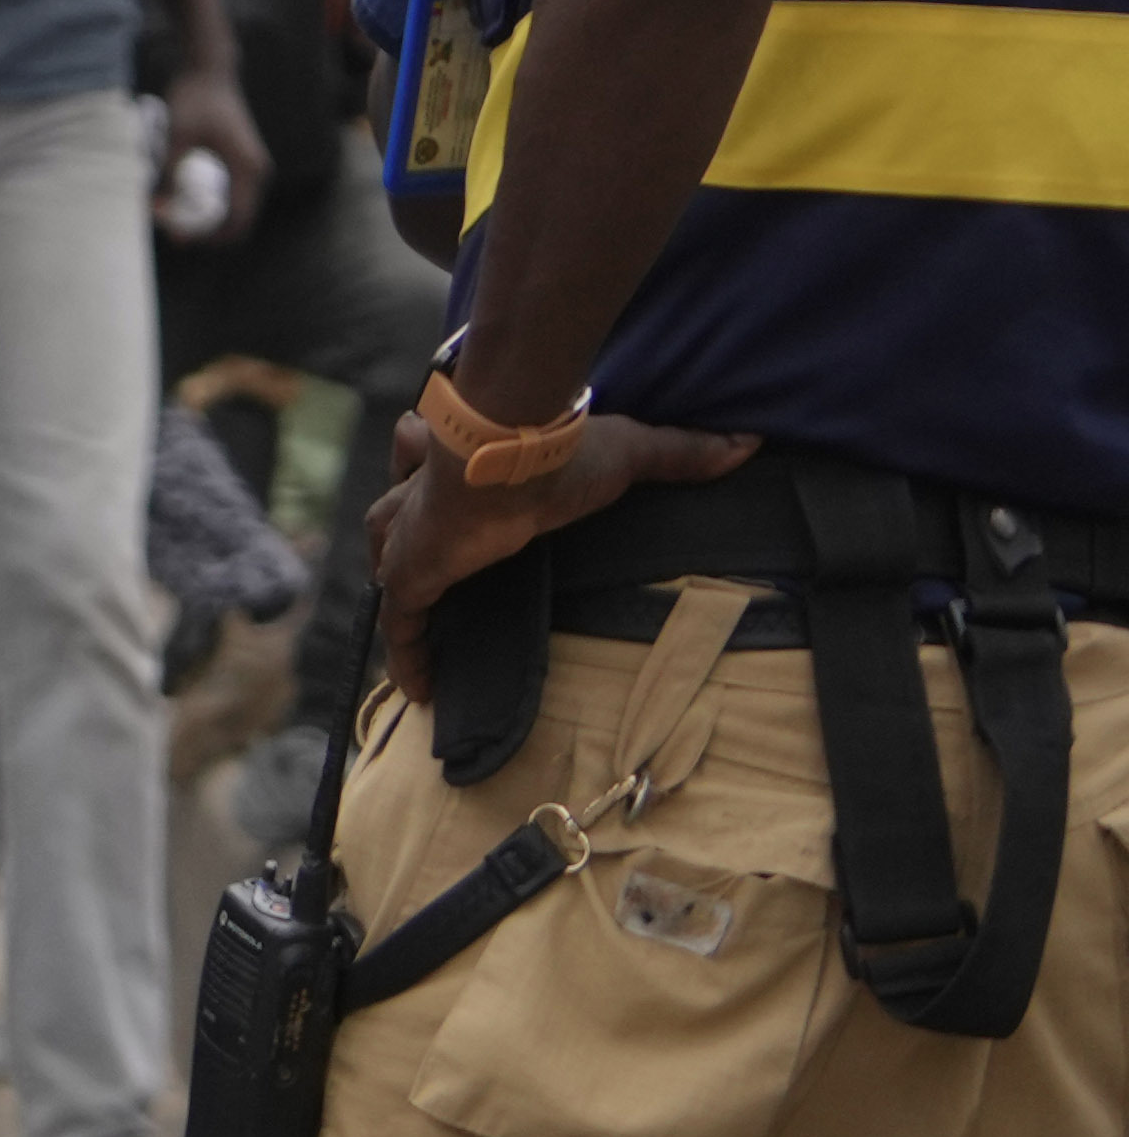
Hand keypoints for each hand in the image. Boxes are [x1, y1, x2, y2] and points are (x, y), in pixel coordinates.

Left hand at [151, 63, 268, 250]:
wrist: (208, 71)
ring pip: (232, 207)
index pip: (238, 221)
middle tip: (171, 232)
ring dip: (205, 216)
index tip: (180, 238)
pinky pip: (227, 191)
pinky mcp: (238, 160)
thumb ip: (167, 172)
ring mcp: (248, 166)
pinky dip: (207, 200)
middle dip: (206, 230)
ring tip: (171, 213)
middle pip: (237, 218)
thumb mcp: (176, 135)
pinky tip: (180, 197)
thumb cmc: (194, 99)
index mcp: (248, 169)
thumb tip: (156, 206)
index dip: (211, 237)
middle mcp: (255, 172)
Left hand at [367, 392, 752, 638]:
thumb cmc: (558, 451)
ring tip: (420, 623)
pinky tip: (419, 691)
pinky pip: (400, 624)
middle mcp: (427, 502)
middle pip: (397, 517)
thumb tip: (746, 444)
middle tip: (430, 574)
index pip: (438, 473)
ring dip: (402, 588)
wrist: (508, 456)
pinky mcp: (410, 575)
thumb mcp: (629, 450)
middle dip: (404, 536)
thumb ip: (681, 452)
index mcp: (466, 469)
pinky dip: (408, 655)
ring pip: (391, 564)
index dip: (439, 490)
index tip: (460, 517)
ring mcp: (413, 541)